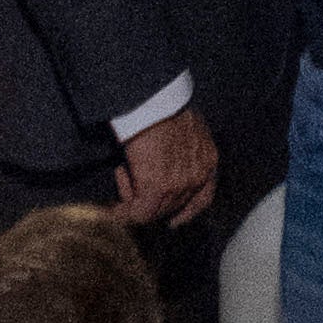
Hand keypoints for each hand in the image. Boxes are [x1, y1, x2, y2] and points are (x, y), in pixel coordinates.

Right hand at [113, 105, 214, 225]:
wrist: (156, 100)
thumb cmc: (166, 108)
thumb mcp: (188, 130)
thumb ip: (186, 152)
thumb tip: (170, 164)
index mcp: (209, 160)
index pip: (203, 198)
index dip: (186, 212)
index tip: (173, 221)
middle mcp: (199, 176)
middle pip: (173, 207)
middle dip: (151, 202)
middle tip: (131, 185)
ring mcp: (180, 185)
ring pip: (153, 212)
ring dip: (134, 199)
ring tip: (125, 174)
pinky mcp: (157, 189)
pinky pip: (136, 213)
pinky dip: (121, 209)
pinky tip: (114, 196)